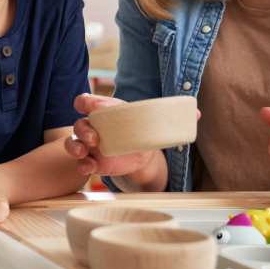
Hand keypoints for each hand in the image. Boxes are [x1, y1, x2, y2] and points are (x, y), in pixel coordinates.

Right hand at [65, 94, 199, 177]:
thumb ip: (170, 116)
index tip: (86, 106)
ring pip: (73, 142)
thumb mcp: (155, 121)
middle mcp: (95, 126)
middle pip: (79, 123)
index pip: (87, 101)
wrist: (144, 152)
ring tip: (84, 152)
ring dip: (75, 146)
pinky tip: (90, 168)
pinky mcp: (93, 160)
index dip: (85, 102)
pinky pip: (81, 162)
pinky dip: (82, 165)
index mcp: (107, 110)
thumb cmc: (144, 129)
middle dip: (83, 130)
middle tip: (95, 138)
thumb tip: (196, 112)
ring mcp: (92, 144)